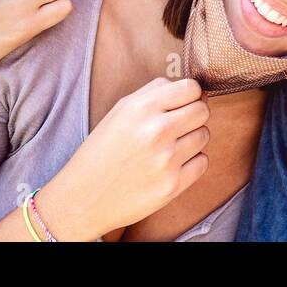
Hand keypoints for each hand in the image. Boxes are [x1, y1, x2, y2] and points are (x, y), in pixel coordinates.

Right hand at [39, 77, 209, 240]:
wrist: (82, 198)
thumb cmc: (103, 150)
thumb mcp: (120, 111)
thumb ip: (155, 92)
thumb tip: (192, 89)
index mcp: (141, 108)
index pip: (191, 88)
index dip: (191, 95)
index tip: (184, 103)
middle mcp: (156, 131)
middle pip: (202, 110)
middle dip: (194, 116)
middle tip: (178, 126)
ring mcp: (166, 159)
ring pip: (204, 135)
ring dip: (192, 139)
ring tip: (169, 147)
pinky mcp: (172, 185)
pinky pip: (202, 162)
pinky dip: (192, 163)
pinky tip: (171, 165)